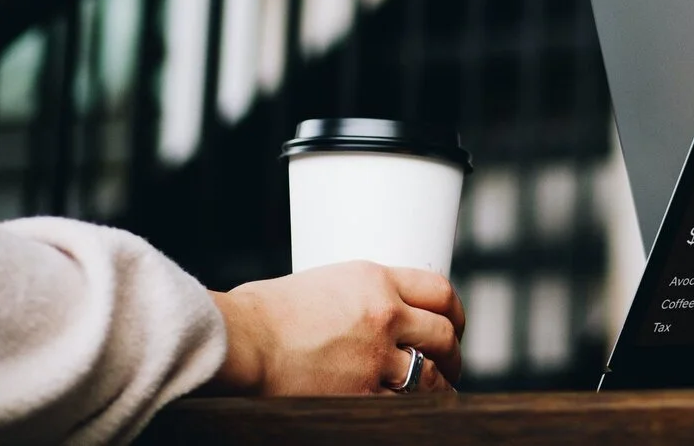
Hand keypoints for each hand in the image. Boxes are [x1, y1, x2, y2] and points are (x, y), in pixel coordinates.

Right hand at [209, 261, 465, 394]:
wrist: (239, 341)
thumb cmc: (260, 313)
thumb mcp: (319, 285)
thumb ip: (351, 297)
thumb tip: (359, 314)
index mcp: (375, 279)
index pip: (438, 290)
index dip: (454, 310)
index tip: (454, 322)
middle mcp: (385, 314)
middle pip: (443, 333)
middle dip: (453, 352)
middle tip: (452, 361)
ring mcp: (376, 356)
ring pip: (431, 373)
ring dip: (441, 384)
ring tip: (442, 391)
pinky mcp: (360, 393)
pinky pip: (404, 405)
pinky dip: (413, 409)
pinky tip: (418, 413)